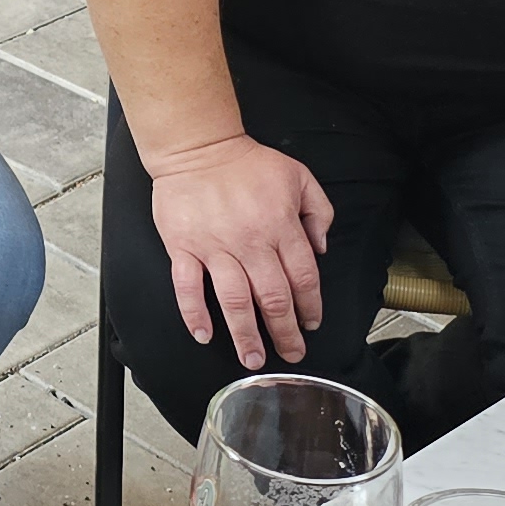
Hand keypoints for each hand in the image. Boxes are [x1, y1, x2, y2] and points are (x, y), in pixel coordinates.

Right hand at [144, 132, 335, 368]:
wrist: (198, 146)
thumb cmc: (247, 162)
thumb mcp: (298, 176)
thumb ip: (318, 211)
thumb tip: (321, 249)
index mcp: (280, 225)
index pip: (302, 277)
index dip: (310, 306)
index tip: (311, 324)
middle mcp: (250, 241)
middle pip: (273, 297)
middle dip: (285, 332)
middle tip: (290, 354)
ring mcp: (214, 246)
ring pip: (233, 300)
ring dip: (245, 334)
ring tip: (253, 359)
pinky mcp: (183, 247)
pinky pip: (187, 287)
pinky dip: (194, 313)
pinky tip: (203, 334)